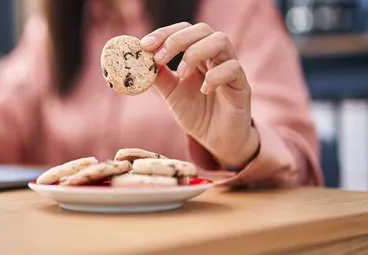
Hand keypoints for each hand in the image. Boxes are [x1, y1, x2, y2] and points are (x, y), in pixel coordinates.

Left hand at [141, 22, 258, 166]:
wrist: (216, 139)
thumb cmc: (195, 112)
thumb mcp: (170, 92)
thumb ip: (158, 76)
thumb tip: (140, 60)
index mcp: (198, 53)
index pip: (184, 29)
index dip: (164, 33)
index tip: (144, 45)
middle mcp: (216, 56)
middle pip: (202, 29)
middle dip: (177, 40)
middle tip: (159, 58)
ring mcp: (231, 68)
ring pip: (221, 40)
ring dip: (195, 53)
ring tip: (182, 74)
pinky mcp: (242, 85)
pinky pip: (233, 68)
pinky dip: (214, 76)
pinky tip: (203, 90)